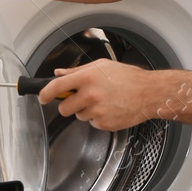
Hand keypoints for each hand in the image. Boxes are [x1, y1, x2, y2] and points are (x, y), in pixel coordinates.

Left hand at [40, 60, 163, 131]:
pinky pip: (92, 123)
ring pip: (79, 116)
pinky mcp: (104, 124)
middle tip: (81, 99)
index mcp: (87, 78)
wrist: (149, 93)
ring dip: (85, 111)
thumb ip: (78, 71)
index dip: (45, 94)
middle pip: (64, 108)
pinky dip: (98, 118)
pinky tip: (109, 109)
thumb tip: (59, 73)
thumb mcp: (102, 66)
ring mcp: (97, 111)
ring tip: (103, 102)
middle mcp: (90, 95)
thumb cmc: (128, 78)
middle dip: (69, 105)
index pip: (56, 87)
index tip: (42, 97)